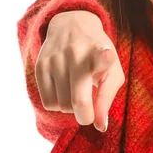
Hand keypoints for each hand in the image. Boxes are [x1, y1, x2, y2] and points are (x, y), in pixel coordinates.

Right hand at [35, 10, 124, 132]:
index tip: (106, 55)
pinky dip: (58, 105)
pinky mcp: (40, 66)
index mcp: (100, 51)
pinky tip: (64, 90)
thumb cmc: (99, 55)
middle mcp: (76, 53)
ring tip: (77, 92)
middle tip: (88, 115)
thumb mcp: (112, 70)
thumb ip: (107, 99)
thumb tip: (100, 127)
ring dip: (71, 108)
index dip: (104, 58)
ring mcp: (56, 59)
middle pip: (78, 100)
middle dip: (85, 116)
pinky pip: (48, 103)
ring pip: (62, 105)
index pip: (101, 55)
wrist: (72, 25)